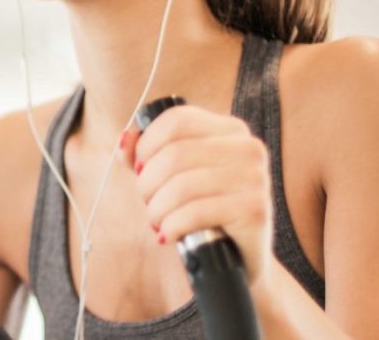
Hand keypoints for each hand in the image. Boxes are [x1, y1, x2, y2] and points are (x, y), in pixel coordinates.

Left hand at [128, 104, 274, 287]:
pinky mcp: (254, 209)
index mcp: (230, 130)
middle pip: (175, 154)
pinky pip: (195, 212)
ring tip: (157, 221)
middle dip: (148, 183)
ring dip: (157, 209)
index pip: (177, 119)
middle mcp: (248, 148)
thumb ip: (145, 155)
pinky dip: (172, 226)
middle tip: (147, 203)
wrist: (239, 259)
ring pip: (182, 185)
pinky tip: (168, 235)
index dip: (147, 145)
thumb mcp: (171, 178)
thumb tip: (124, 140)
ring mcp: (255, 177)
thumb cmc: (202, 214)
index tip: (139, 169)